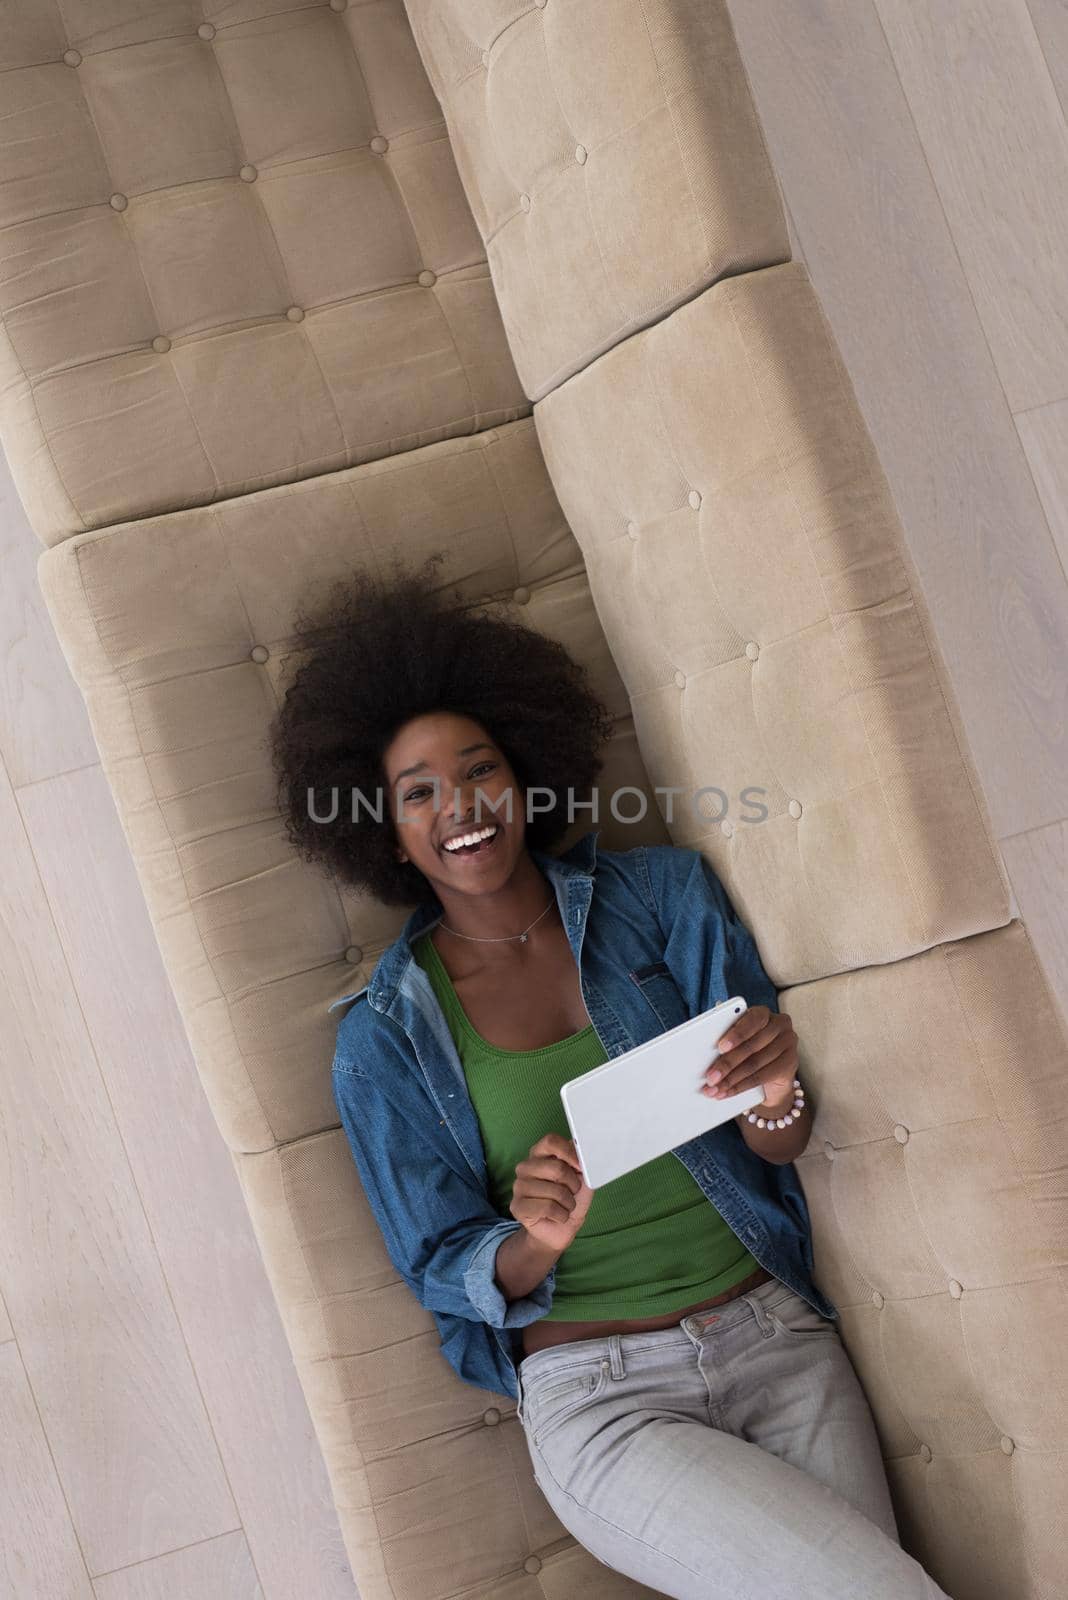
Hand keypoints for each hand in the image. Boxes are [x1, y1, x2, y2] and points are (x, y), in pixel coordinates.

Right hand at [510, 1132, 595, 1253]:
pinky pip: (548, 1207)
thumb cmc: (570, 1201)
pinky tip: (557, 1216)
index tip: (581, 1166)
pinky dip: (561, 1215)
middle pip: (557, 1167)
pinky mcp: (517, 1206)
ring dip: (568, 1203)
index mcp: (540, 1155)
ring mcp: (519, 1186)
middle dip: (573, 1185)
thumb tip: (582, 1148)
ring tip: (564, 1207)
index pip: (551, 1141)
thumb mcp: (582, 1179)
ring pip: (555, 1191)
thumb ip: (581, 1163)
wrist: (560, 1230)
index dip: (569, 1153)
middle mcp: (526, 1167)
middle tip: (572, 1193)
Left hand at [701, 1006, 798, 1111]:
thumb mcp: (738, 1041)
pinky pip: (762, 1077)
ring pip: (754, 1064)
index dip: (736, 1034)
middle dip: (727, 1063)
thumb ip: (727, 1040)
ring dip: (731, 1079)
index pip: (752, 1020)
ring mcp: (788, 1043)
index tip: (720, 1047)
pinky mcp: (790, 1063)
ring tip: (714, 1089)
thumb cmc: (749, 1050)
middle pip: (751, 1046)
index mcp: (762, 1013)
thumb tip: (706, 1053)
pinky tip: (728, 1092)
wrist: (772, 1074)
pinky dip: (741, 1087)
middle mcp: (779, 1024)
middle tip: (710, 1077)